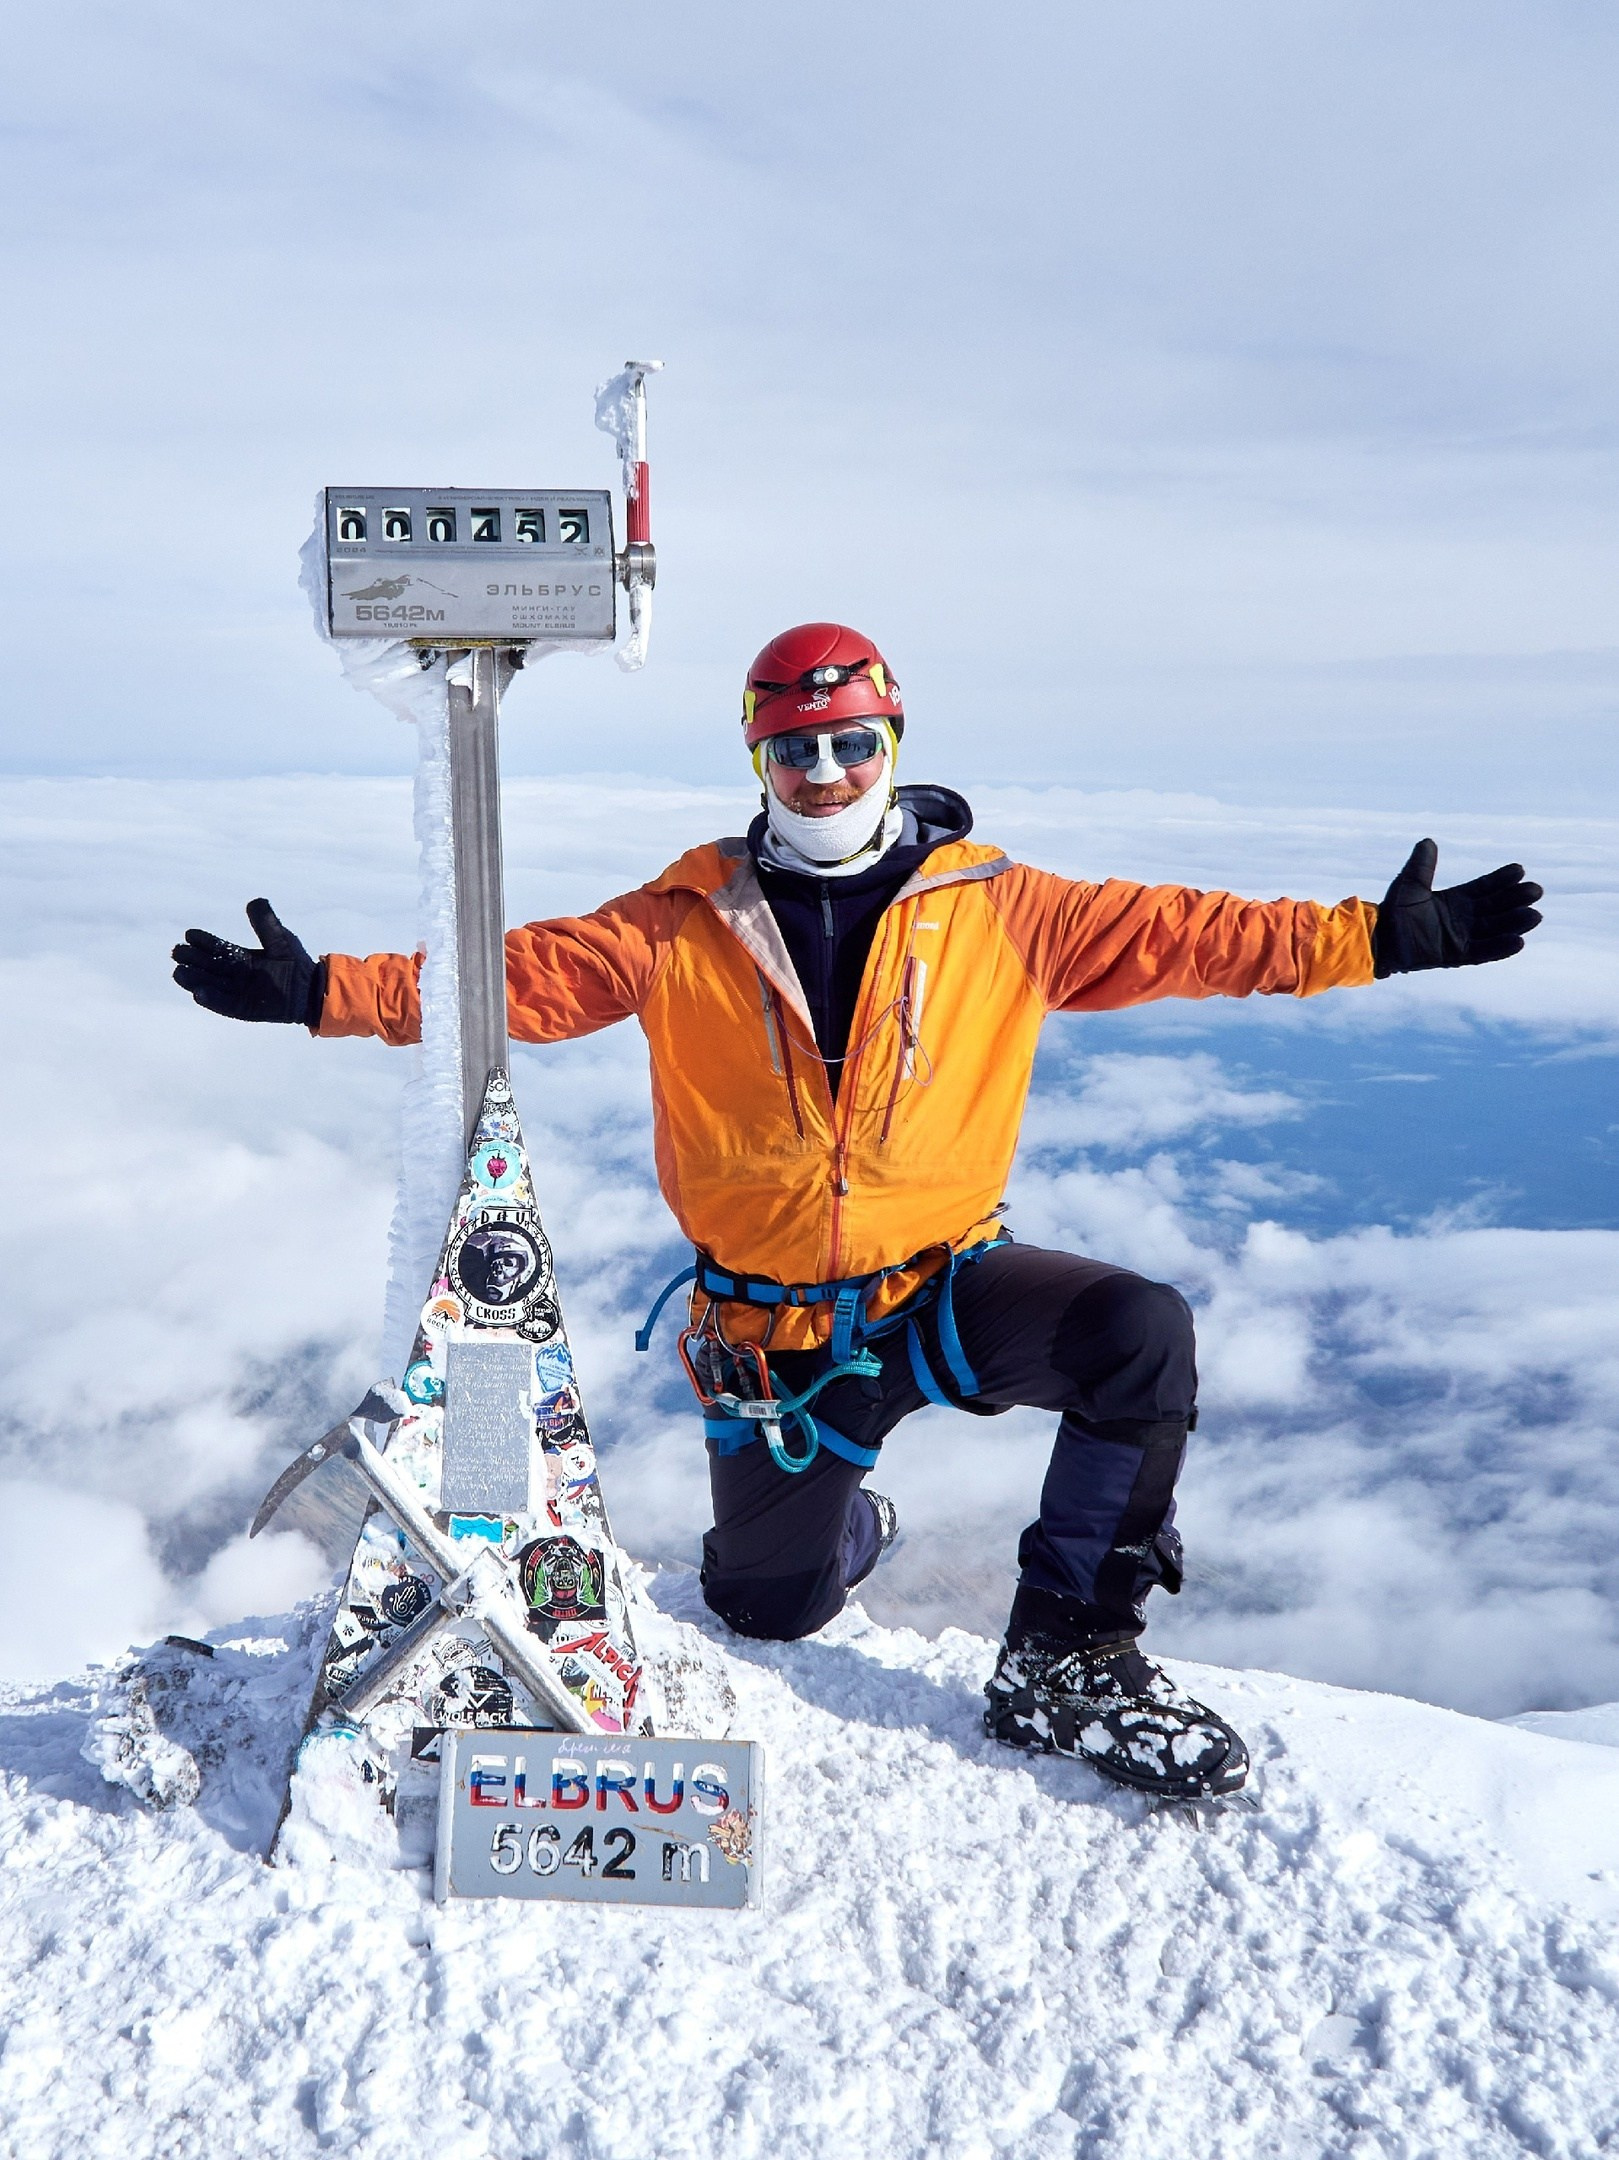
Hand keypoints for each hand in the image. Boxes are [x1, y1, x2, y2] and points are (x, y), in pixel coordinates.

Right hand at [172, 899, 325, 1025]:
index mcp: (243, 958)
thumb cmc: (297, 963)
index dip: (204, 942)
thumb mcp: (280, 938)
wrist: (312, 990)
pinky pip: (226, 1005)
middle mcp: (238, 976)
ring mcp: (240, 993)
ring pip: (213, 985)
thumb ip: (266, 923)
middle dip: (193, 960)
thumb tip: (254, 901)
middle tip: (176, 953)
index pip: (219, 949)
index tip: (189, 934)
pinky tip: (198, 993)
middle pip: (210, 967)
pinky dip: (213, 1000)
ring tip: (178, 973)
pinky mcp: (245, 1009)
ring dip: (196, 980)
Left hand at [1371, 840, 1542, 977]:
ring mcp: (1462, 937)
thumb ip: (1421, 866)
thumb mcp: (1409, 884)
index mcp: (1456, 900)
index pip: (1485, 888)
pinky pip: (1483, 952)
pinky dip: (1500, 948)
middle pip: (1496, 908)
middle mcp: (1463, 919)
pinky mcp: (1456, 955)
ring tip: (1534, 916)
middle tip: (1536, 891)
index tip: (1520, 870)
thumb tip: (1428, 841)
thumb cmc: (1394, 912)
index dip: (1502, 880)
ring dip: (1514, 923)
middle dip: (1516, 900)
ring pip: (1495, 929)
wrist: (1380, 939)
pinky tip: (1519, 942)